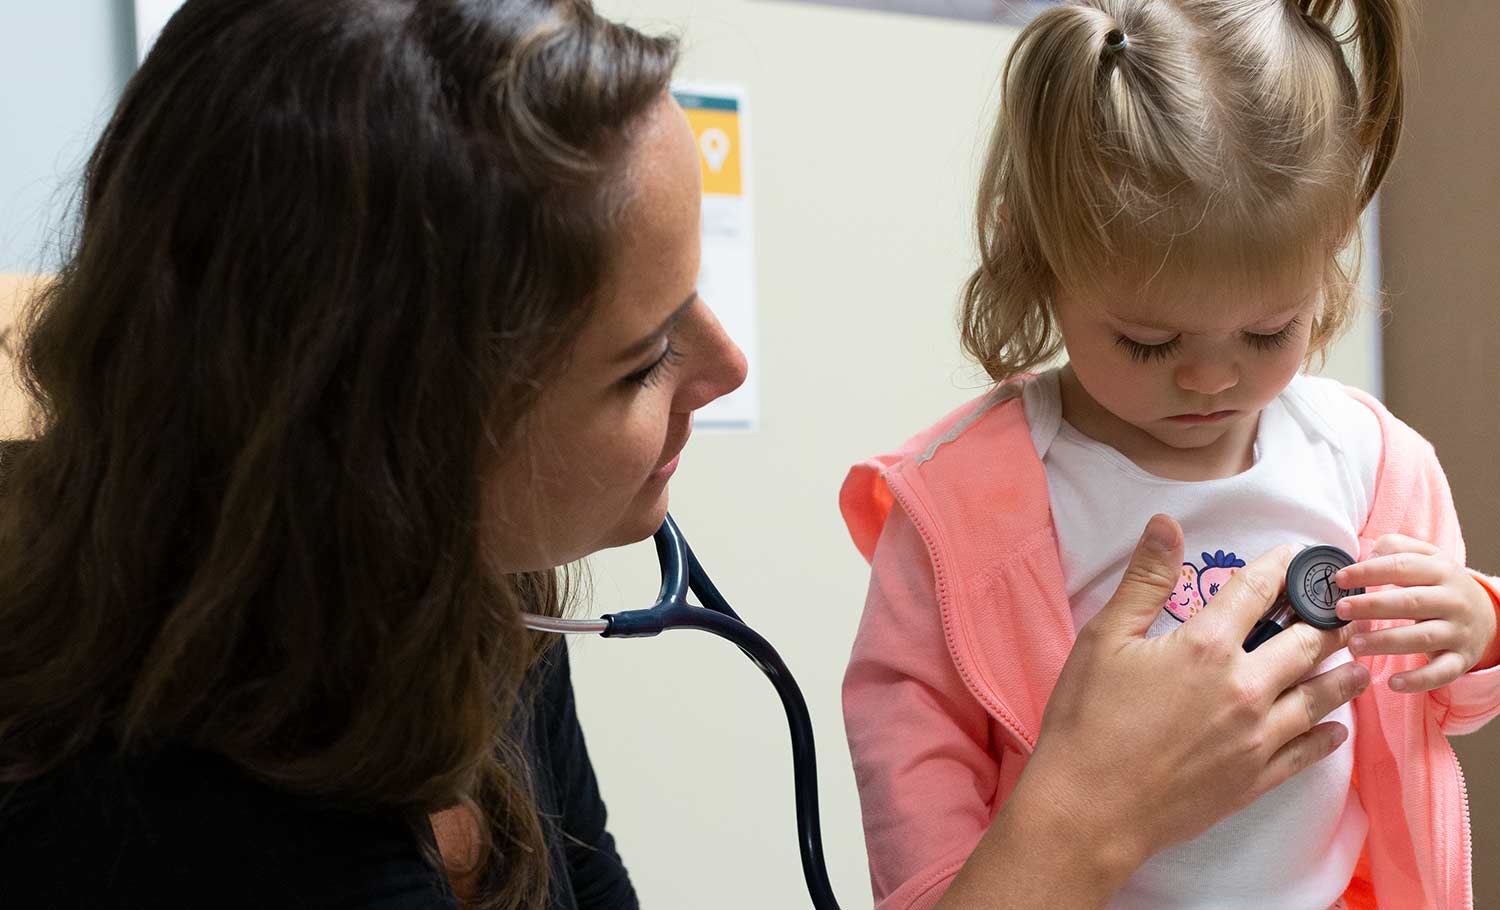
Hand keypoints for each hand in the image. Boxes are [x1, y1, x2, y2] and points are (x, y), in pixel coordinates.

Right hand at [1014, 515, 1368, 876]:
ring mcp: (1256, 736)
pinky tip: (1335, 727)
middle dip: (1325, 618)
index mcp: (1206, 646)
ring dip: (1341, 672)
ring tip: (1358, 660)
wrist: (1090, 807)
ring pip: (1319, 695)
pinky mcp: (1256, 778)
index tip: (1295, 556)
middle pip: (1304, 641)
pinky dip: (1328, 734)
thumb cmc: (1088, 720)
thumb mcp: (1105, 638)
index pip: (1256, 590)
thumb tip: (1166, 523)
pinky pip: (1308, 751)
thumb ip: (1144, 579)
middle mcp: (1244, 687)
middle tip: (1341, 606)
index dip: (1279, 567)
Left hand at [1334, 534, 1499, 691]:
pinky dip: (1418, 680)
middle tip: (1340, 610)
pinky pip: (1441, 673)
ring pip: (1422, 637)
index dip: (1369, 572)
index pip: (1402, 567)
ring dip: (1386, 642)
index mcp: (1440, 571)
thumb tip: (1367, 553)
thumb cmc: (1440, 584)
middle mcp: (1452, 600)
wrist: (1487, 614)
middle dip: (1372, 606)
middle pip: (1410, 602)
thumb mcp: (1426, 558)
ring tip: (1354, 645)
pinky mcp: (1461, 659)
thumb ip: (1396, 548)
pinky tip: (1392, 683)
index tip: (1339, 579)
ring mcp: (1458, 631)